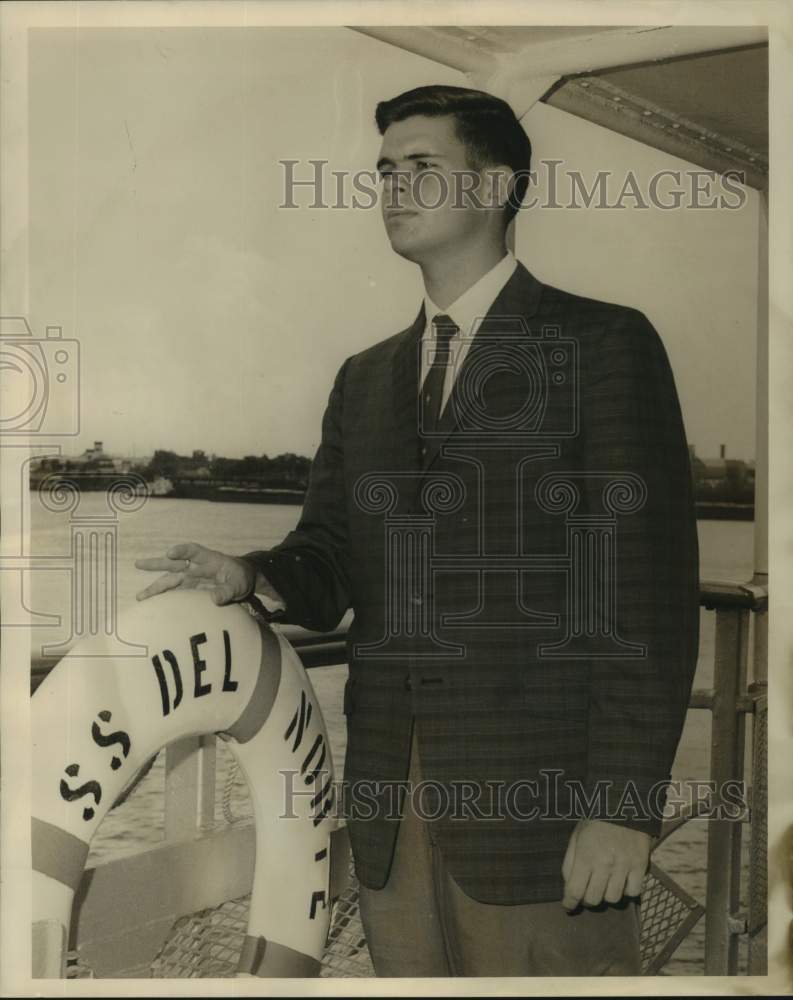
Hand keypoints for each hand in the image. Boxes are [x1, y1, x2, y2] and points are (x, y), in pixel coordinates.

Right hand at [135, 542, 255, 605]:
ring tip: (140, 596)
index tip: (170, 553)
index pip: (193, 552)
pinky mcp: (189, 589)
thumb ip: (228, 590)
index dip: (182, 551)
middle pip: (174, 564)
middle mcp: (195, 567)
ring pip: (169, 580)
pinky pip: (173, 592)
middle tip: (139, 564)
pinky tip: (151, 605)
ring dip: (155, 587)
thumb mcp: (238, 584)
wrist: (241, 581)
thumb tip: (214, 599)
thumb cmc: (240, 578)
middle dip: (157, 564)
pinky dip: (163, 598)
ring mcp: (190, 578)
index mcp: (208, 560)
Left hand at [561, 819, 650, 909]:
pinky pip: (634, 891)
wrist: (622, 803)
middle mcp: (604, 864)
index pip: (575, 890)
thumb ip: (569, 862)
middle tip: (587, 892)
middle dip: (587, 899)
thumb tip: (569, 885)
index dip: (569, 903)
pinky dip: (627, 890)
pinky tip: (622, 881)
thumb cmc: (594, 820)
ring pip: (613, 898)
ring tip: (605, 884)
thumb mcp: (575, 836)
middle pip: (594, 899)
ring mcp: (624, 866)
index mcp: (585, 856)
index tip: (568, 906)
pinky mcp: (640, 865)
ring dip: (606, 895)